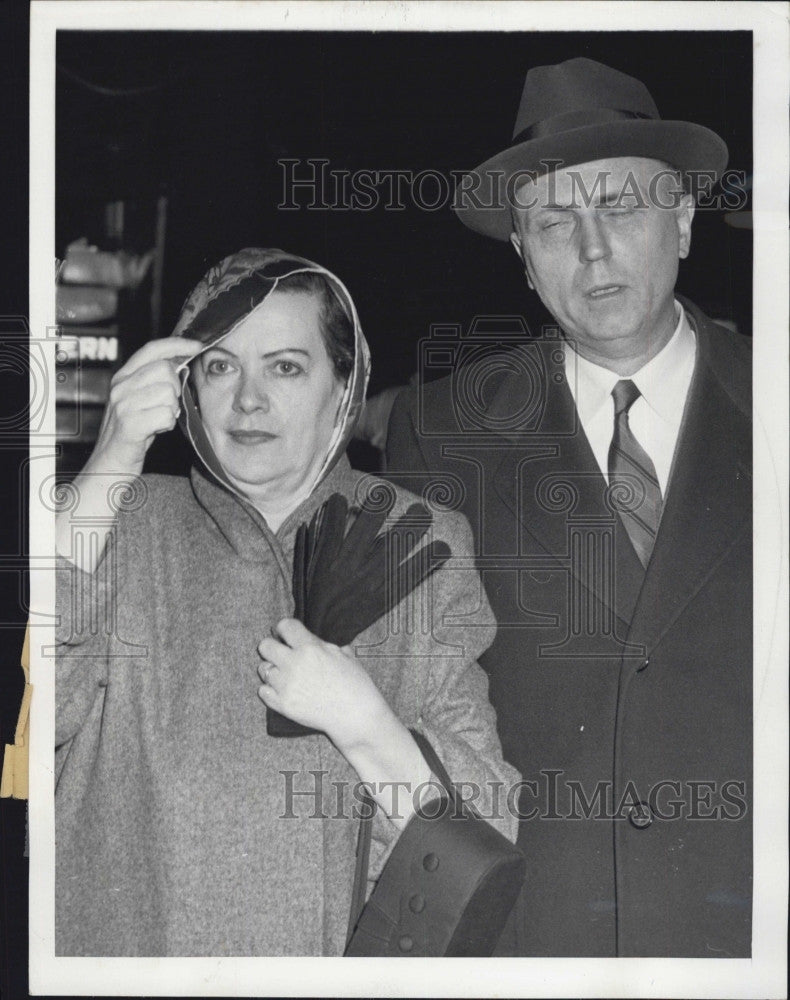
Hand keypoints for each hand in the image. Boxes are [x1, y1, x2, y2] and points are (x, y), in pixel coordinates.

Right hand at [86, 337, 202, 477]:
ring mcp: (123, 405)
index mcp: (122, 378)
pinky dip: (167, 425)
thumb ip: (153, 382)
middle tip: (166, 406)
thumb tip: (180, 363)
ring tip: (157, 420)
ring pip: (169, 393)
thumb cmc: (130, 434)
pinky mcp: (129, 425)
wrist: (108, 465)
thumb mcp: (138, 401)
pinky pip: (166, 416)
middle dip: (175, 389)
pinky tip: (155, 430)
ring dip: (171, 410)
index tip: (197, 346)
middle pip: (165, 370)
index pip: (151, 349)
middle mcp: (120, 387)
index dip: (177, 345)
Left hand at [257, 618, 388, 746]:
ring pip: (263, 669)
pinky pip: (263, 691)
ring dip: (272, 669)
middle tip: (281, 653)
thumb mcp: (344, 655)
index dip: (283, 628)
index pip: (285, 626)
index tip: (283, 633)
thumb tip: (313, 641)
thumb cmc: (355, 684)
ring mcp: (286, 685)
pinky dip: (270, 689)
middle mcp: (294, 664)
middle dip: (272, 647)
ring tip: (284, 674)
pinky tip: (281, 689)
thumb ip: (323, 645)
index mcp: (310, 648)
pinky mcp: (283, 705)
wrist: (356, 716)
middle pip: (265, 646)